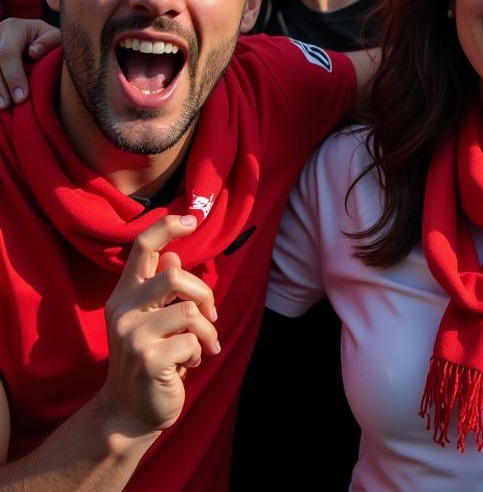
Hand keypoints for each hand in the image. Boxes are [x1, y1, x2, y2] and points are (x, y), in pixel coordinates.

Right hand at [0, 17, 60, 108]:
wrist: (38, 40)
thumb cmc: (50, 41)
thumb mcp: (56, 37)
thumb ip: (50, 41)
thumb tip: (33, 52)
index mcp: (13, 27)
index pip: (7, 54)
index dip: (13, 77)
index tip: (21, 98)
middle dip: (0, 86)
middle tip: (7, 106)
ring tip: (2, 107)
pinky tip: (0, 103)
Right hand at [98, 216, 219, 434]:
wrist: (131, 411)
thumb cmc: (151, 357)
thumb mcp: (153, 319)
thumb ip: (161, 289)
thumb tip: (175, 256)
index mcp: (124, 295)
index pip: (142, 247)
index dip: (167, 227)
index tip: (192, 219)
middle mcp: (123, 311)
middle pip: (175, 276)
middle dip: (205, 295)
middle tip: (210, 317)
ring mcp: (132, 336)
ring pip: (190, 311)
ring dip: (207, 331)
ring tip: (201, 346)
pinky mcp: (148, 359)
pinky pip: (192, 341)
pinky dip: (200, 352)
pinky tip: (190, 364)